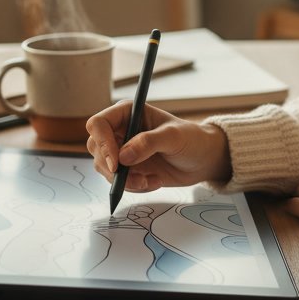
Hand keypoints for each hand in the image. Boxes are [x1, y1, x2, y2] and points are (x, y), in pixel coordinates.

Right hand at [86, 101, 230, 192]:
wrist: (201, 160)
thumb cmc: (191, 139)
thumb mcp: (173, 137)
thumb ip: (149, 142)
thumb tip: (123, 156)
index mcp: (128, 113)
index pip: (99, 124)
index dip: (103, 143)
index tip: (117, 163)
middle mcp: (120, 130)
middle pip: (96, 148)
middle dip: (111, 167)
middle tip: (134, 178)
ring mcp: (122, 150)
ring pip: (104, 168)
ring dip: (124, 180)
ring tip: (150, 181)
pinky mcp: (127, 169)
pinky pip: (117, 181)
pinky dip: (133, 186)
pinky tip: (154, 181)